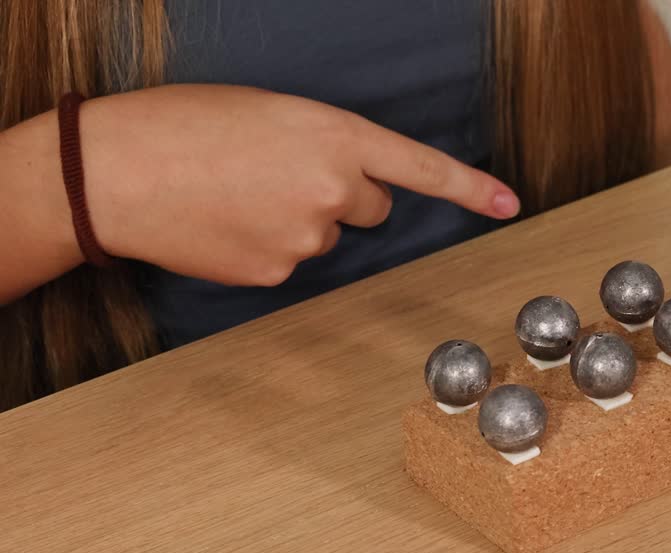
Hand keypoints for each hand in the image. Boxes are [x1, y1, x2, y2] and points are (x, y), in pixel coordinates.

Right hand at [79, 84, 519, 285]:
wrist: (114, 172)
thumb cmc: (181, 126)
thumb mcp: (268, 112)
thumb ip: (320, 143)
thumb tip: (341, 180)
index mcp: (334, 136)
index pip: (418, 167)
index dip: (469, 187)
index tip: (508, 203)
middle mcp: (333, 190)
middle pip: (371, 207)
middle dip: (342, 195)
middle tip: (282, 176)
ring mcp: (306, 238)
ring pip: (325, 236)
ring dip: (297, 219)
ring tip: (238, 194)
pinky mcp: (277, 274)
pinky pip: (290, 262)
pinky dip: (266, 246)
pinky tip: (226, 224)